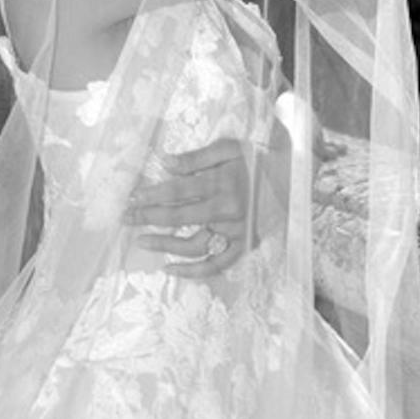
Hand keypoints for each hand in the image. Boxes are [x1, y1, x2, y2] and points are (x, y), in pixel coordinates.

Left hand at [123, 137, 249, 278]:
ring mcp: (235, 233)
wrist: (294, 176)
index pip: (176, 192)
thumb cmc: (258, 157)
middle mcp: (227, 213)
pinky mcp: (244, 246)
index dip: (151, 196)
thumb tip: (165, 163)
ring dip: (164, 245)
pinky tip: (171, 270)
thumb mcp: (228, 147)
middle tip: (125, 219)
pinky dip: (194, 271)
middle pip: (178, 218)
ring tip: (141, 243)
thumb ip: (196, 158)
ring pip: (193, 245)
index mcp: (221, 185)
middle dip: (148, 218)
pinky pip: (217, 265)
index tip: (130, 198)